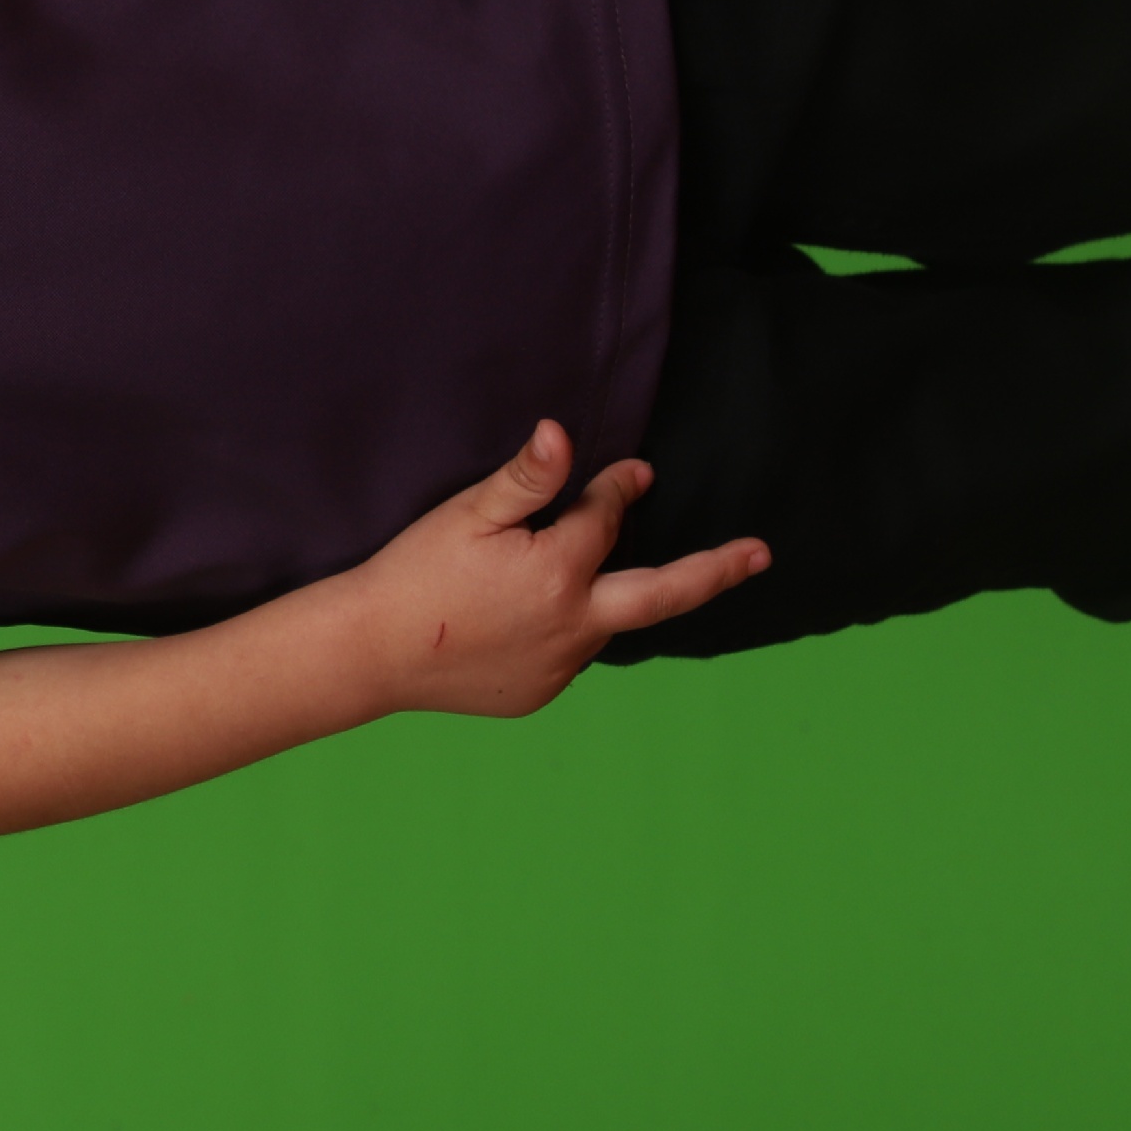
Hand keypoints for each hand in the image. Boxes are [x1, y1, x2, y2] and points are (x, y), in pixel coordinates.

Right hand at [345, 422, 768, 715]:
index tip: (633, 473)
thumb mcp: (468, 516)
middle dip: (717, 571)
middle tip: (760, 555)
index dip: (617, 489)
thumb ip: (526, 480)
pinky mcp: (539, 695)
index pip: (608, 518)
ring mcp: (559, 669)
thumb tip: (562, 434)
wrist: (370, 652)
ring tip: (565, 583)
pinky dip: (567, 629)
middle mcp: (574, 627)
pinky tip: (523, 620)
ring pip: (603, 622)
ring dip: (607, 597)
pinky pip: (570, 654)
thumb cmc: (415, 573)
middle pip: (663, 594)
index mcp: (560, 573)